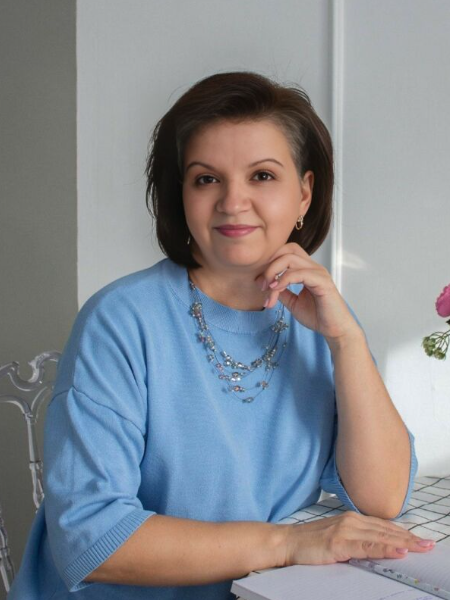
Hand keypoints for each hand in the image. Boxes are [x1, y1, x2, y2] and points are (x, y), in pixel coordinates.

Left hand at [257, 243, 359, 343]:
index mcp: (306, 269)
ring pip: (290, 258)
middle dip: (269, 263)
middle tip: (261, 283)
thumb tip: (265, 283)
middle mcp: (313, 267)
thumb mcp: (292, 302)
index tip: (260, 282)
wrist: (334, 330)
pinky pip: (299, 273)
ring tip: (267, 289)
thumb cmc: (317, 316)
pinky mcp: (322, 281)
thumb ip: (281, 291)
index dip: (269, 262)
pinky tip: (277, 289)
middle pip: (287, 249)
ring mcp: (318, 272)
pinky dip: (284, 279)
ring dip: (273, 272)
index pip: (286, 251)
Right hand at [282, 511, 435, 566]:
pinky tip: (398, 550)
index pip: (383, 526)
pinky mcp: (339, 543)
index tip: (420, 539)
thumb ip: (356, 539)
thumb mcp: (337, 538)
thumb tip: (376, 546)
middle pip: (386, 530)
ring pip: (381, 537)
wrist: (286, 542)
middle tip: (429, 544)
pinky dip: (385, 548)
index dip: (403, 533)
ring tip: (421, 547)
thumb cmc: (309, 542)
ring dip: (404, 542)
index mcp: (351, 519)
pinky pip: (368, 547)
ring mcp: (345, 530)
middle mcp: (351, 521)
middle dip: (410, 537)